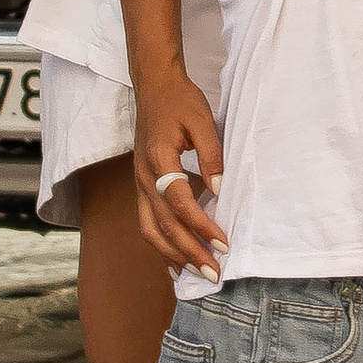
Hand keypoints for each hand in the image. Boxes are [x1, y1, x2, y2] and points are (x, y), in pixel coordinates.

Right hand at [134, 69, 224, 278]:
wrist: (154, 88)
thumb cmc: (180, 102)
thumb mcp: (203, 121)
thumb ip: (212, 155)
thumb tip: (221, 190)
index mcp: (158, 158)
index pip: (179, 202)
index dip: (201, 225)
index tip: (223, 243)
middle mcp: (143, 177)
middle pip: (163, 224)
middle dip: (189, 252)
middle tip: (214, 273)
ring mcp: (139, 184)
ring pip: (150, 230)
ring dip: (173, 255)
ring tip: (197, 274)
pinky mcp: (142, 188)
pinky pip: (147, 224)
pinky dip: (161, 246)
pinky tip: (176, 262)